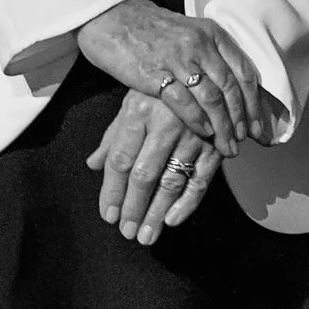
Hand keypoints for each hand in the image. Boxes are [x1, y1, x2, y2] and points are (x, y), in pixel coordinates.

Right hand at [75, 0, 269, 157]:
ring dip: (223, 126)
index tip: (259, 127)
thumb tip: (233, 94)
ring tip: (227, 146)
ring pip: (212, 97)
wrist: (112, 18)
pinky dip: (197, 120)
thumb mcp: (190, 36)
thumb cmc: (152, 31)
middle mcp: (201, 44)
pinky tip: (204, 133)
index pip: (245, 72)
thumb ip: (212, 59)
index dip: (255, 103)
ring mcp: (179, 58)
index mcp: (214, 34)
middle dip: (241, 120)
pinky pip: (184, 101)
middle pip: (232, 88)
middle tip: (245, 142)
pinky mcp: (155, 72)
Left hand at [85, 89, 218, 244]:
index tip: (108, 215)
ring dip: (157, 213)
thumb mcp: (132, 104)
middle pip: (144, 174)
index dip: (112, 191)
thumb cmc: (161, 91)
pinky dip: (188, 202)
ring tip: (146, 235)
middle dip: (133, 207)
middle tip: (126, 232)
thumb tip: (92, 165)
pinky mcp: (216, 144)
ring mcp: (194, 134)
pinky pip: (201, 179)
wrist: (204, 73)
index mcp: (139, 110)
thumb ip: (113, 137)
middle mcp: (166, 122)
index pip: (120, 159)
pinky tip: (173, 219)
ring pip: (172, 181)